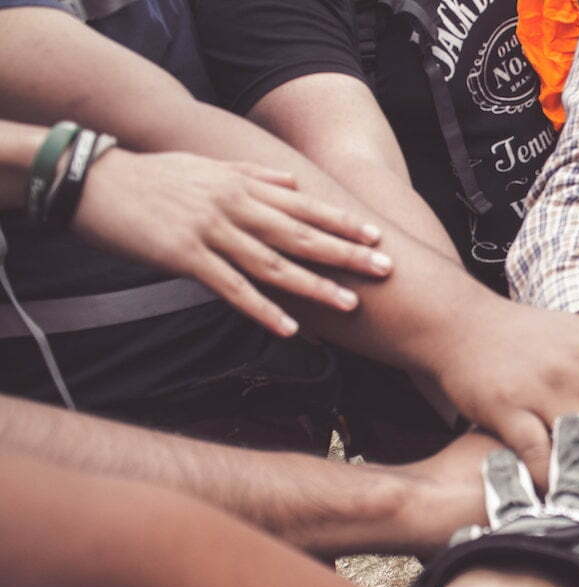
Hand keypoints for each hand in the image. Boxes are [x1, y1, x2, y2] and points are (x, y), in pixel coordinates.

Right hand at [72, 148, 393, 336]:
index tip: (377, 234)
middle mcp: (234, 206)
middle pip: (301, 234)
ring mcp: (211, 231)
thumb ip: (254, 172)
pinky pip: (231, 287)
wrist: (93, 180)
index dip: (342, 221)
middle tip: (384, 270)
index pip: (304, 205)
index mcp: (242, 185)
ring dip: (314, 286)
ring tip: (349, 305)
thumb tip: (293, 180)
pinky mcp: (185, 255)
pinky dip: (262, 308)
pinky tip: (289, 327)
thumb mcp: (208, 166)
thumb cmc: (152, 175)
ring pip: (273, 263)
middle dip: (345, 253)